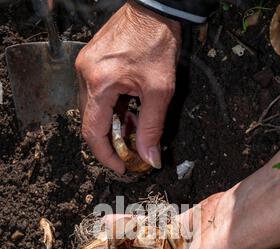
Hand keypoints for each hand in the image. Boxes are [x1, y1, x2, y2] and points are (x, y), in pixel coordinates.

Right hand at [75, 0, 180, 173]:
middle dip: (111, 142)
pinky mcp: (89, 62)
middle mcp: (85, 75)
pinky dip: (111, 110)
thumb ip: (152, 128)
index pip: (93, 133)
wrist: (153, 8)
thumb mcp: (160, 90)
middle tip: (130, 151)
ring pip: (93, 111)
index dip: (106, 156)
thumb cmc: (157, 42)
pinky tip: (128, 110)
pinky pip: (95, 95)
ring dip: (112, 126)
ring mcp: (84, 67)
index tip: (121, 168)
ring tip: (134, 128)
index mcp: (99, 84)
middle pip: (91, 124)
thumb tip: (149, 159)